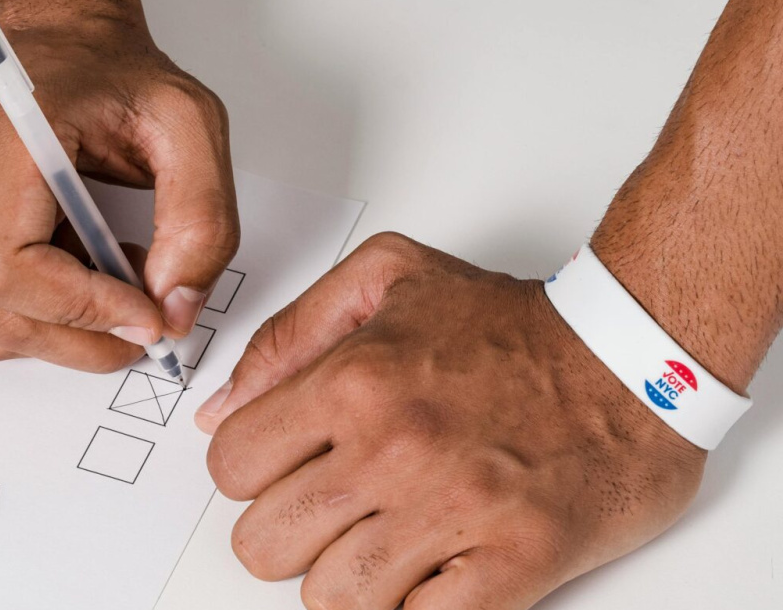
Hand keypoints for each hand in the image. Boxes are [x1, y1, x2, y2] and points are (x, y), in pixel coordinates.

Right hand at [0, 0, 237, 370]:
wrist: (51, 39)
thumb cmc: (108, 73)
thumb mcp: (190, 125)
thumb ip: (201, 220)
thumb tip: (175, 309)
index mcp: (4, 140)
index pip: (10, 270)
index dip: (82, 311)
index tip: (144, 316)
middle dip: (86, 336)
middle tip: (143, 307)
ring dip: (61, 322)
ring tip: (104, 267)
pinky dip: (32, 305)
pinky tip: (65, 255)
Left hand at [196, 233, 705, 609]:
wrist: (634, 358)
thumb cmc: (511, 323)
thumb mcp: (388, 277)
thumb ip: (289, 336)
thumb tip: (219, 411)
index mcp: (354, 381)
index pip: (231, 466)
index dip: (249, 475)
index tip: (284, 471)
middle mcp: (394, 449)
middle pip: (263, 546)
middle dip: (287, 535)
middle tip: (332, 513)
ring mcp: (453, 512)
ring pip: (332, 600)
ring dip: (348, 580)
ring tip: (386, 543)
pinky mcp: (514, 565)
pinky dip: (417, 607)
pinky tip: (434, 570)